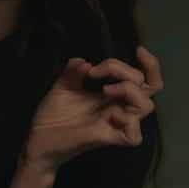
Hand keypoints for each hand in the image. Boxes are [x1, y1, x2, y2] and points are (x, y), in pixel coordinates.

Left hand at [22, 46, 162, 174]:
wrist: (38, 139)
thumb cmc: (53, 115)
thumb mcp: (62, 87)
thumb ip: (73, 72)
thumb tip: (84, 61)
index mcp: (113, 95)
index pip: (144, 80)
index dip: (150, 65)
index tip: (137, 49)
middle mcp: (119, 108)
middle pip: (149, 88)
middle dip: (125, 71)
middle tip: (97, 71)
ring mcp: (116, 124)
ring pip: (146, 106)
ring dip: (129, 90)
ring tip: (104, 89)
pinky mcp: (109, 138)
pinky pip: (134, 135)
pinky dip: (128, 120)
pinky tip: (110, 114)